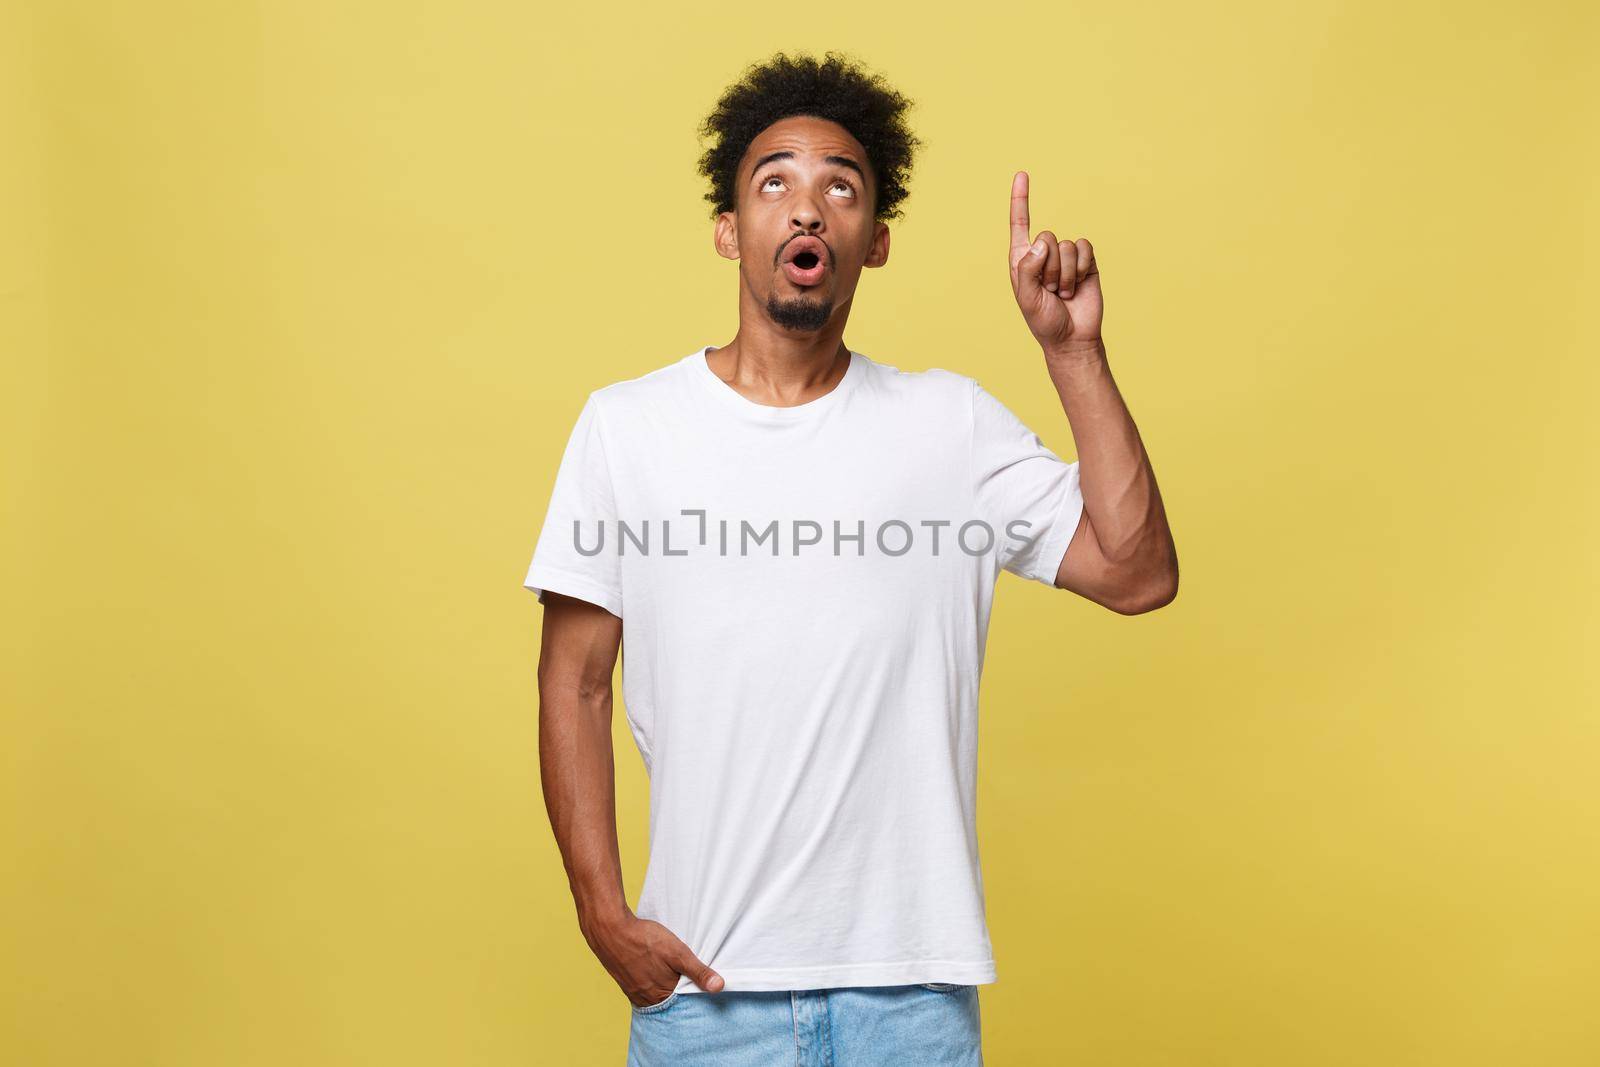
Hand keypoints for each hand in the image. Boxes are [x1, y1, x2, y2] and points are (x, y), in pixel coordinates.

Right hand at [583, 910, 724, 1005]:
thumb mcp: (677, 952)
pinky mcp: (623, 980)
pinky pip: (642, 986)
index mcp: (659, 996)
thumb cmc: (643, 939)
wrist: (609, 928)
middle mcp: (644, 998)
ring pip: (654, 993)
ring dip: (664, 985)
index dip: (692, 993)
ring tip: (670, 971)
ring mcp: (632, 990)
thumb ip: (698, 971)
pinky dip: (651, 980)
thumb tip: (719, 987)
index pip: (683, 1003)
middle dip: (678, 990)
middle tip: (685, 976)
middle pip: (668, 1000)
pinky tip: (653, 967)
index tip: (700, 985)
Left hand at [1008, 170, 1102, 354]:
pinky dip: (1082, 269)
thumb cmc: (1044, 321)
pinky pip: (1085, 249)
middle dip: (1049, 268)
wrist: (1073, 338)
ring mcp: (1065, 258)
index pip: (1020, 223)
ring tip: (1063, 294)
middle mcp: (1043, 254)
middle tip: (1050, 291)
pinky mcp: (1086, 262)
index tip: (1022, 174)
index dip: (1020, 199)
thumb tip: (1042, 242)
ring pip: (1067, 246)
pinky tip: (1079, 286)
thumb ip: (1028, 269)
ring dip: (1066, 274)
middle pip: (1047, 237)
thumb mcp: (1027, 298)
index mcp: (1022, 260)